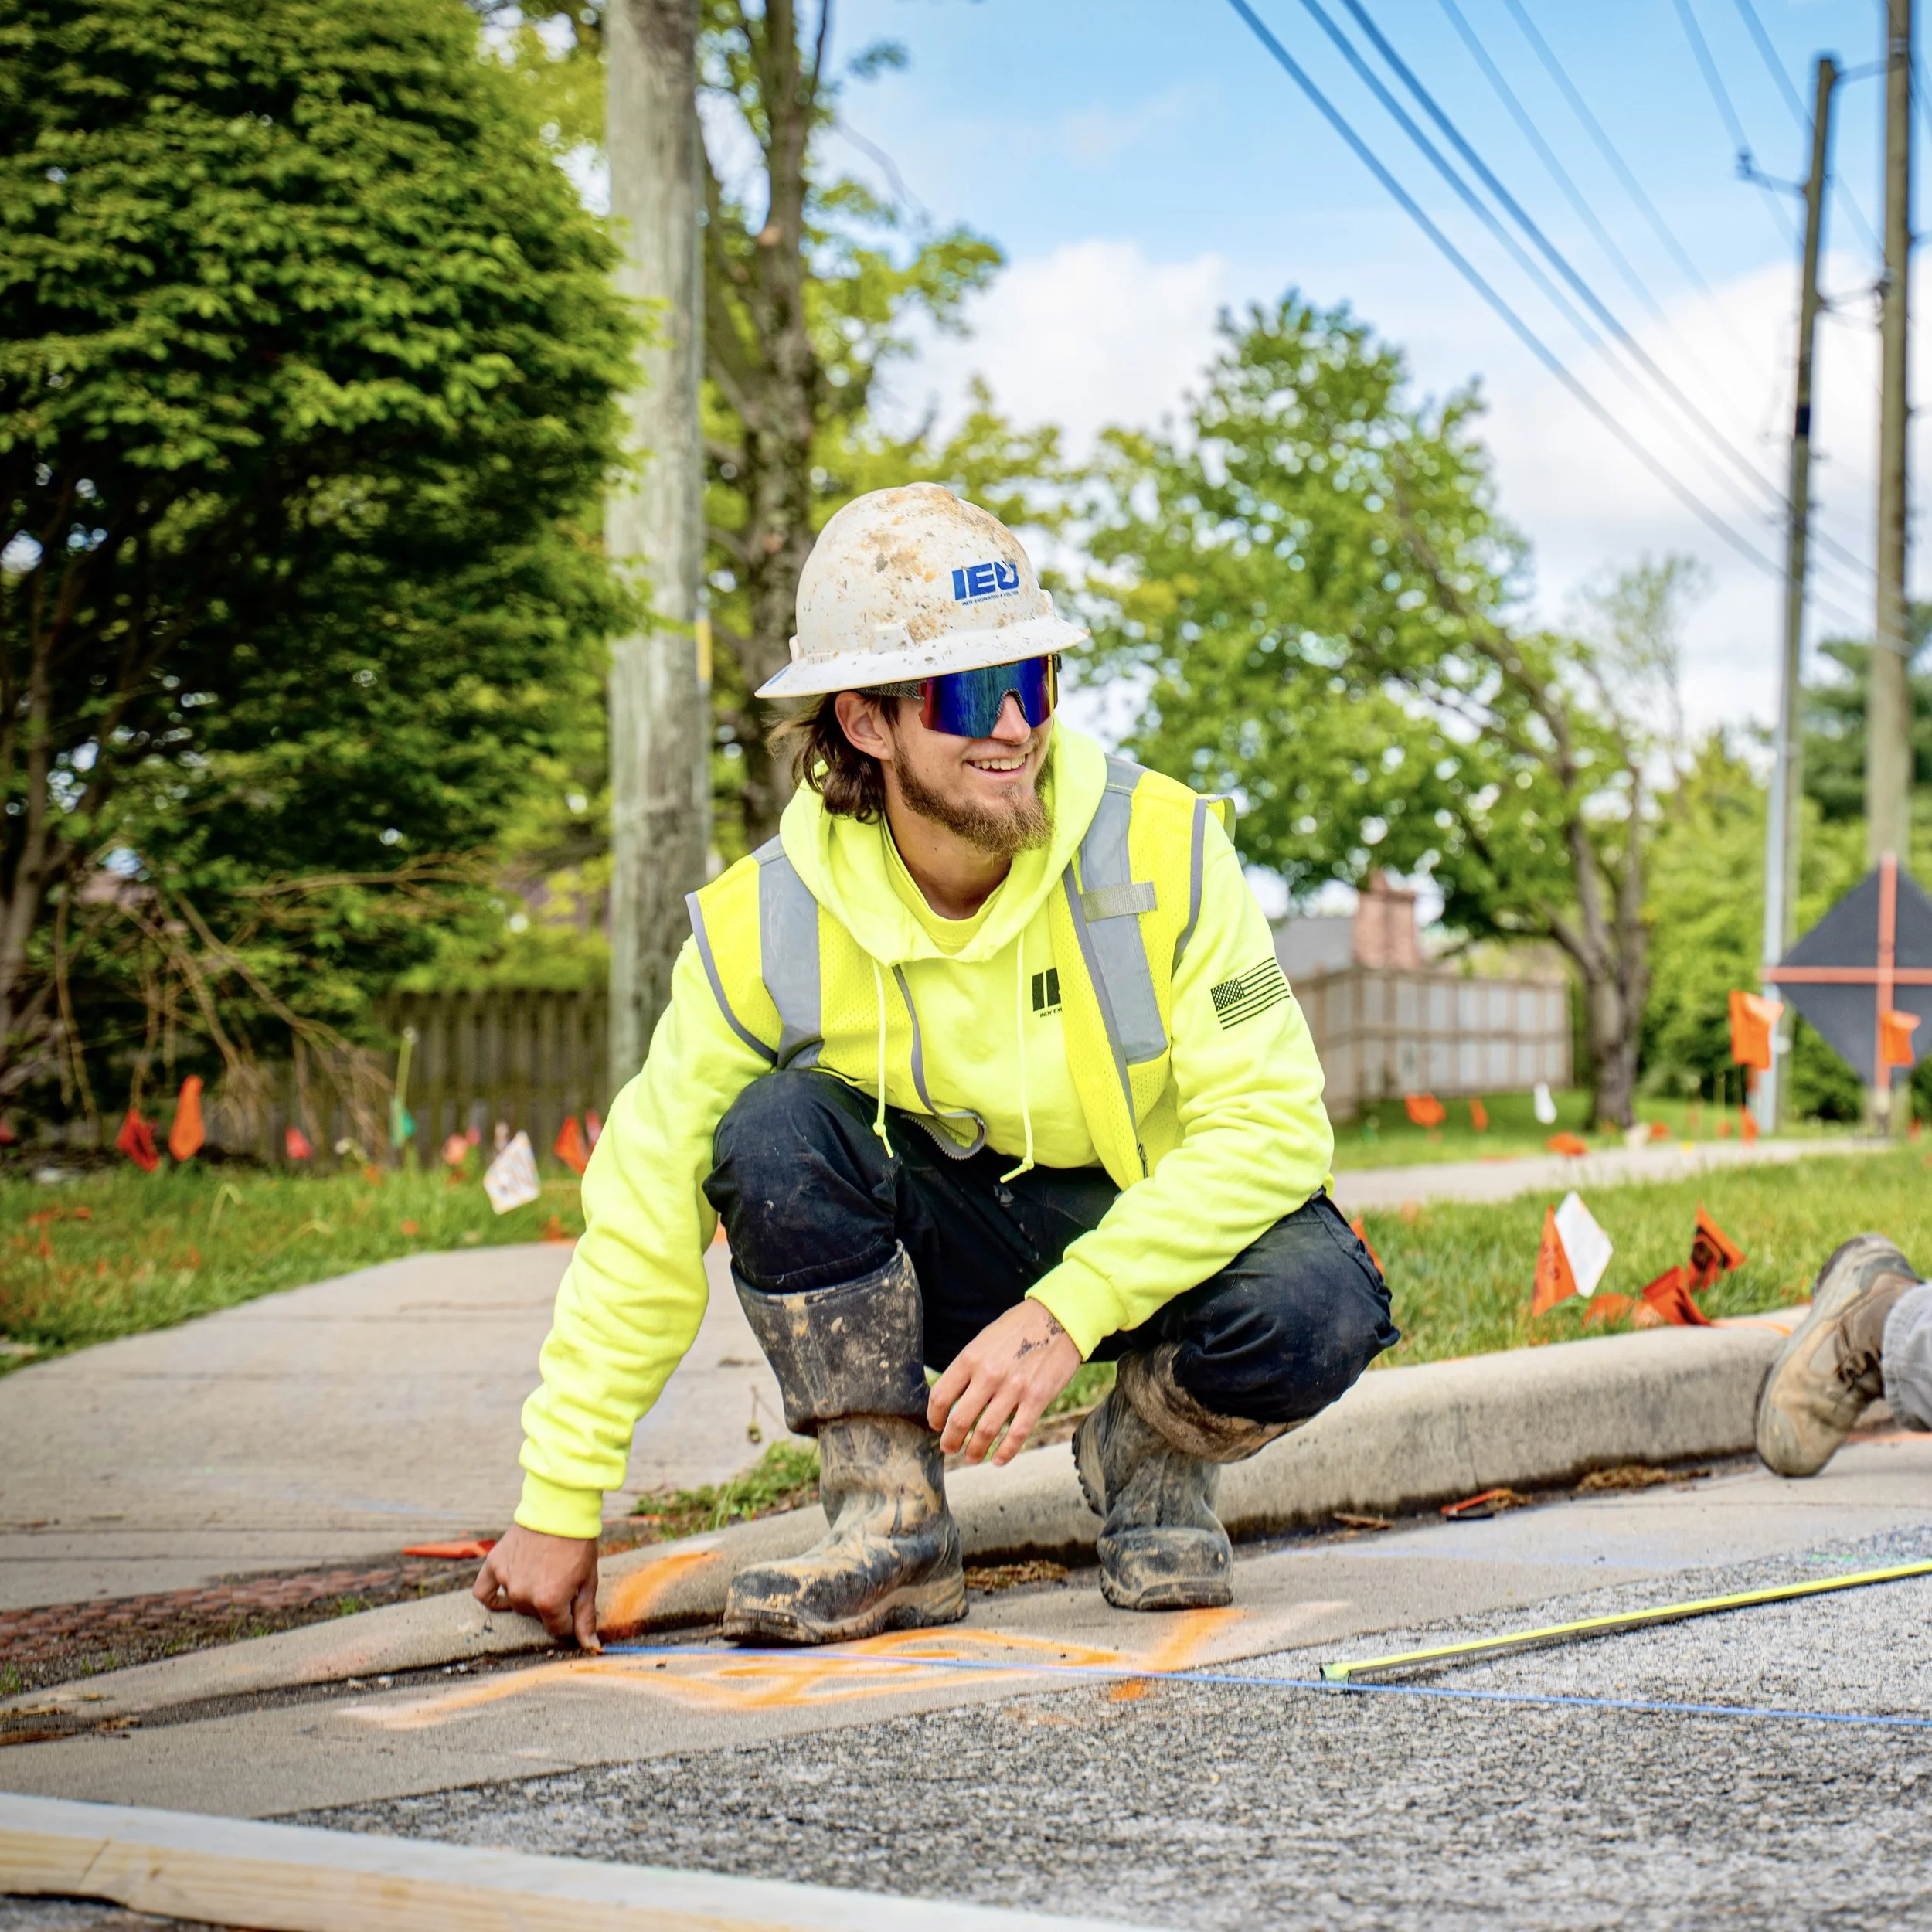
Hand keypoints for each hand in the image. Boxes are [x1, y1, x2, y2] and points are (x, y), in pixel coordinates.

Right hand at [473, 1524, 601, 1651]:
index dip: (568, 1617)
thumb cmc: (578, 1545)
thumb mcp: (588, 1582)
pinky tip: (505, 1592)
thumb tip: (590, 1646)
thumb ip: (585, 1617)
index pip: (557, 1629)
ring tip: (543, 1571)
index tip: (573, 1598)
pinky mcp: (494, 1564)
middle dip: (550, 1603)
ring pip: (516, 1604)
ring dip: (528, 1594)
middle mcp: (523, 1595)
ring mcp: (506, 1580)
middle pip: (536, 1616)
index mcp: (549, 1602)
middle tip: (560, 1578)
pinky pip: (484, 1592)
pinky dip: (493, 1597)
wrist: (561, 1509)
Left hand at [928, 1299, 1082, 1465]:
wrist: (1057, 1319)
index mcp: (971, 1357)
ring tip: (971, 1457)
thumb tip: (952, 1396)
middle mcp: (989, 1374)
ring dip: (975, 1450)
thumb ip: (968, 1366)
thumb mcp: (984, 1340)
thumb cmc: (1018, 1328)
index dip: (934, 1416)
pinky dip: (1005, 1452)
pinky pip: (1017, 1434)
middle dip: (950, 1440)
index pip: (940, 1396)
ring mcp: (1013, 1388)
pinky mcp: (1037, 1398)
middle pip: (959, 1420)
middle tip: (949, 1448)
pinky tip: (998, 1460)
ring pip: (986, 1432)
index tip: (936, 1425)